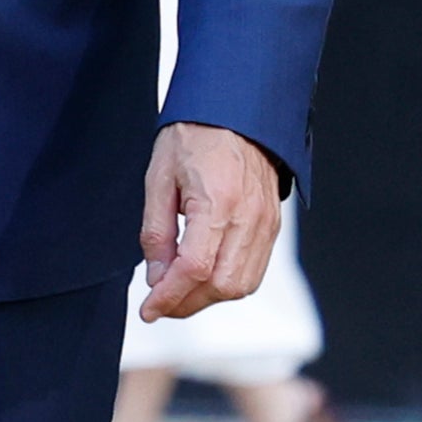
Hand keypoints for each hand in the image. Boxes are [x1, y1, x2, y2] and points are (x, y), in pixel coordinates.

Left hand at [139, 121, 282, 320]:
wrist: (235, 112)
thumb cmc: (195, 136)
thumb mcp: (158, 180)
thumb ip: (156, 234)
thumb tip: (156, 278)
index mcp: (218, 201)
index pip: (194, 269)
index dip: (169, 297)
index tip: (149, 310)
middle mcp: (248, 217)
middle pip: (221, 286)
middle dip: (186, 303)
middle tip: (159, 302)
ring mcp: (265, 223)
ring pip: (241, 286)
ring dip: (207, 298)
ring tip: (179, 291)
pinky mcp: (272, 225)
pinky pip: (253, 271)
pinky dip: (227, 284)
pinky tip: (203, 277)